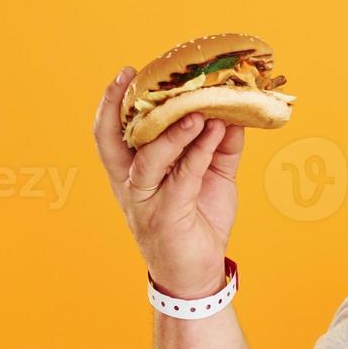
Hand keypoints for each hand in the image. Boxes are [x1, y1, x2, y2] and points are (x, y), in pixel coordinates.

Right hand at [93, 67, 246, 297]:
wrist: (198, 274)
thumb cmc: (199, 222)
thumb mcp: (213, 177)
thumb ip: (220, 146)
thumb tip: (234, 114)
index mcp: (134, 172)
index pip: (113, 133)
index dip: (114, 104)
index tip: (127, 74)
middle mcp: (131, 184)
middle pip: (114, 139)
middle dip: (119, 106)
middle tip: (134, 76)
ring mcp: (145, 200)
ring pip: (150, 157)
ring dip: (174, 130)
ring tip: (197, 109)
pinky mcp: (166, 215)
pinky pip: (182, 177)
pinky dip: (199, 152)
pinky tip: (214, 132)